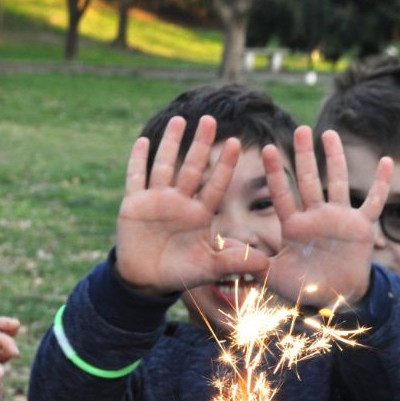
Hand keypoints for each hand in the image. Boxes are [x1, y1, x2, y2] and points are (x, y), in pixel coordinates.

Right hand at [115, 115, 269, 293]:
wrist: (146, 281)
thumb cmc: (179, 273)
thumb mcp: (208, 268)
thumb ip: (234, 262)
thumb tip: (266, 263)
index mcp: (199, 214)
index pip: (215, 184)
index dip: (224, 165)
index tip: (235, 143)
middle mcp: (179, 202)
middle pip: (192, 168)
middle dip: (200, 144)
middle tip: (209, 119)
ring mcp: (156, 201)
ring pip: (165, 166)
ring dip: (170, 144)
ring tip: (180, 120)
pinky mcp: (134, 205)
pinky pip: (136, 178)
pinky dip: (138, 161)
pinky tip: (143, 140)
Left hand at [263, 126, 391, 306]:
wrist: (331, 297)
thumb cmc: (300, 286)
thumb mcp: (272, 275)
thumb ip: (250, 261)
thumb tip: (223, 248)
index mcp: (293, 226)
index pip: (281, 194)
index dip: (275, 173)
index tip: (267, 149)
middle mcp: (315, 217)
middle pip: (309, 180)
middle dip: (304, 156)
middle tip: (301, 129)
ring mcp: (339, 219)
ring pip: (338, 182)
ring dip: (336, 159)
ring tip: (330, 134)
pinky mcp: (361, 227)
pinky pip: (374, 202)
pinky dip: (381, 184)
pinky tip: (386, 162)